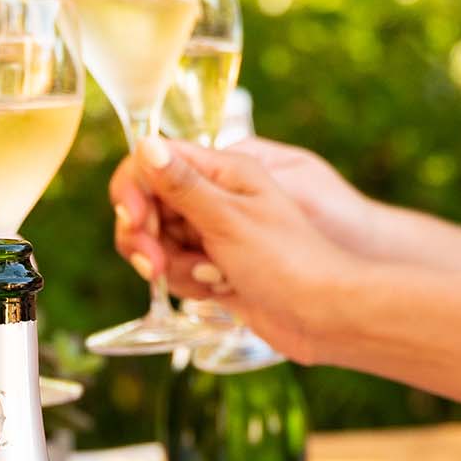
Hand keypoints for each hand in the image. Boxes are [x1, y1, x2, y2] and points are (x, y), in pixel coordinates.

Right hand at [110, 138, 364, 363]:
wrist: (325, 317)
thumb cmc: (290, 262)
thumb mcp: (230, 219)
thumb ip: (183, 185)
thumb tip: (146, 144)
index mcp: (224, 171)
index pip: (154, 162)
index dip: (134, 190)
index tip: (136, 220)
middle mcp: (216, 198)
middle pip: (150, 206)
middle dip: (148, 238)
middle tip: (157, 264)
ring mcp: (216, 234)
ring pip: (161, 243)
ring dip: (175, 266)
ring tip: (213, 278)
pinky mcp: (217, 267)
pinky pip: (179, 271)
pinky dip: (191, 283)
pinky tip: (221, 291)